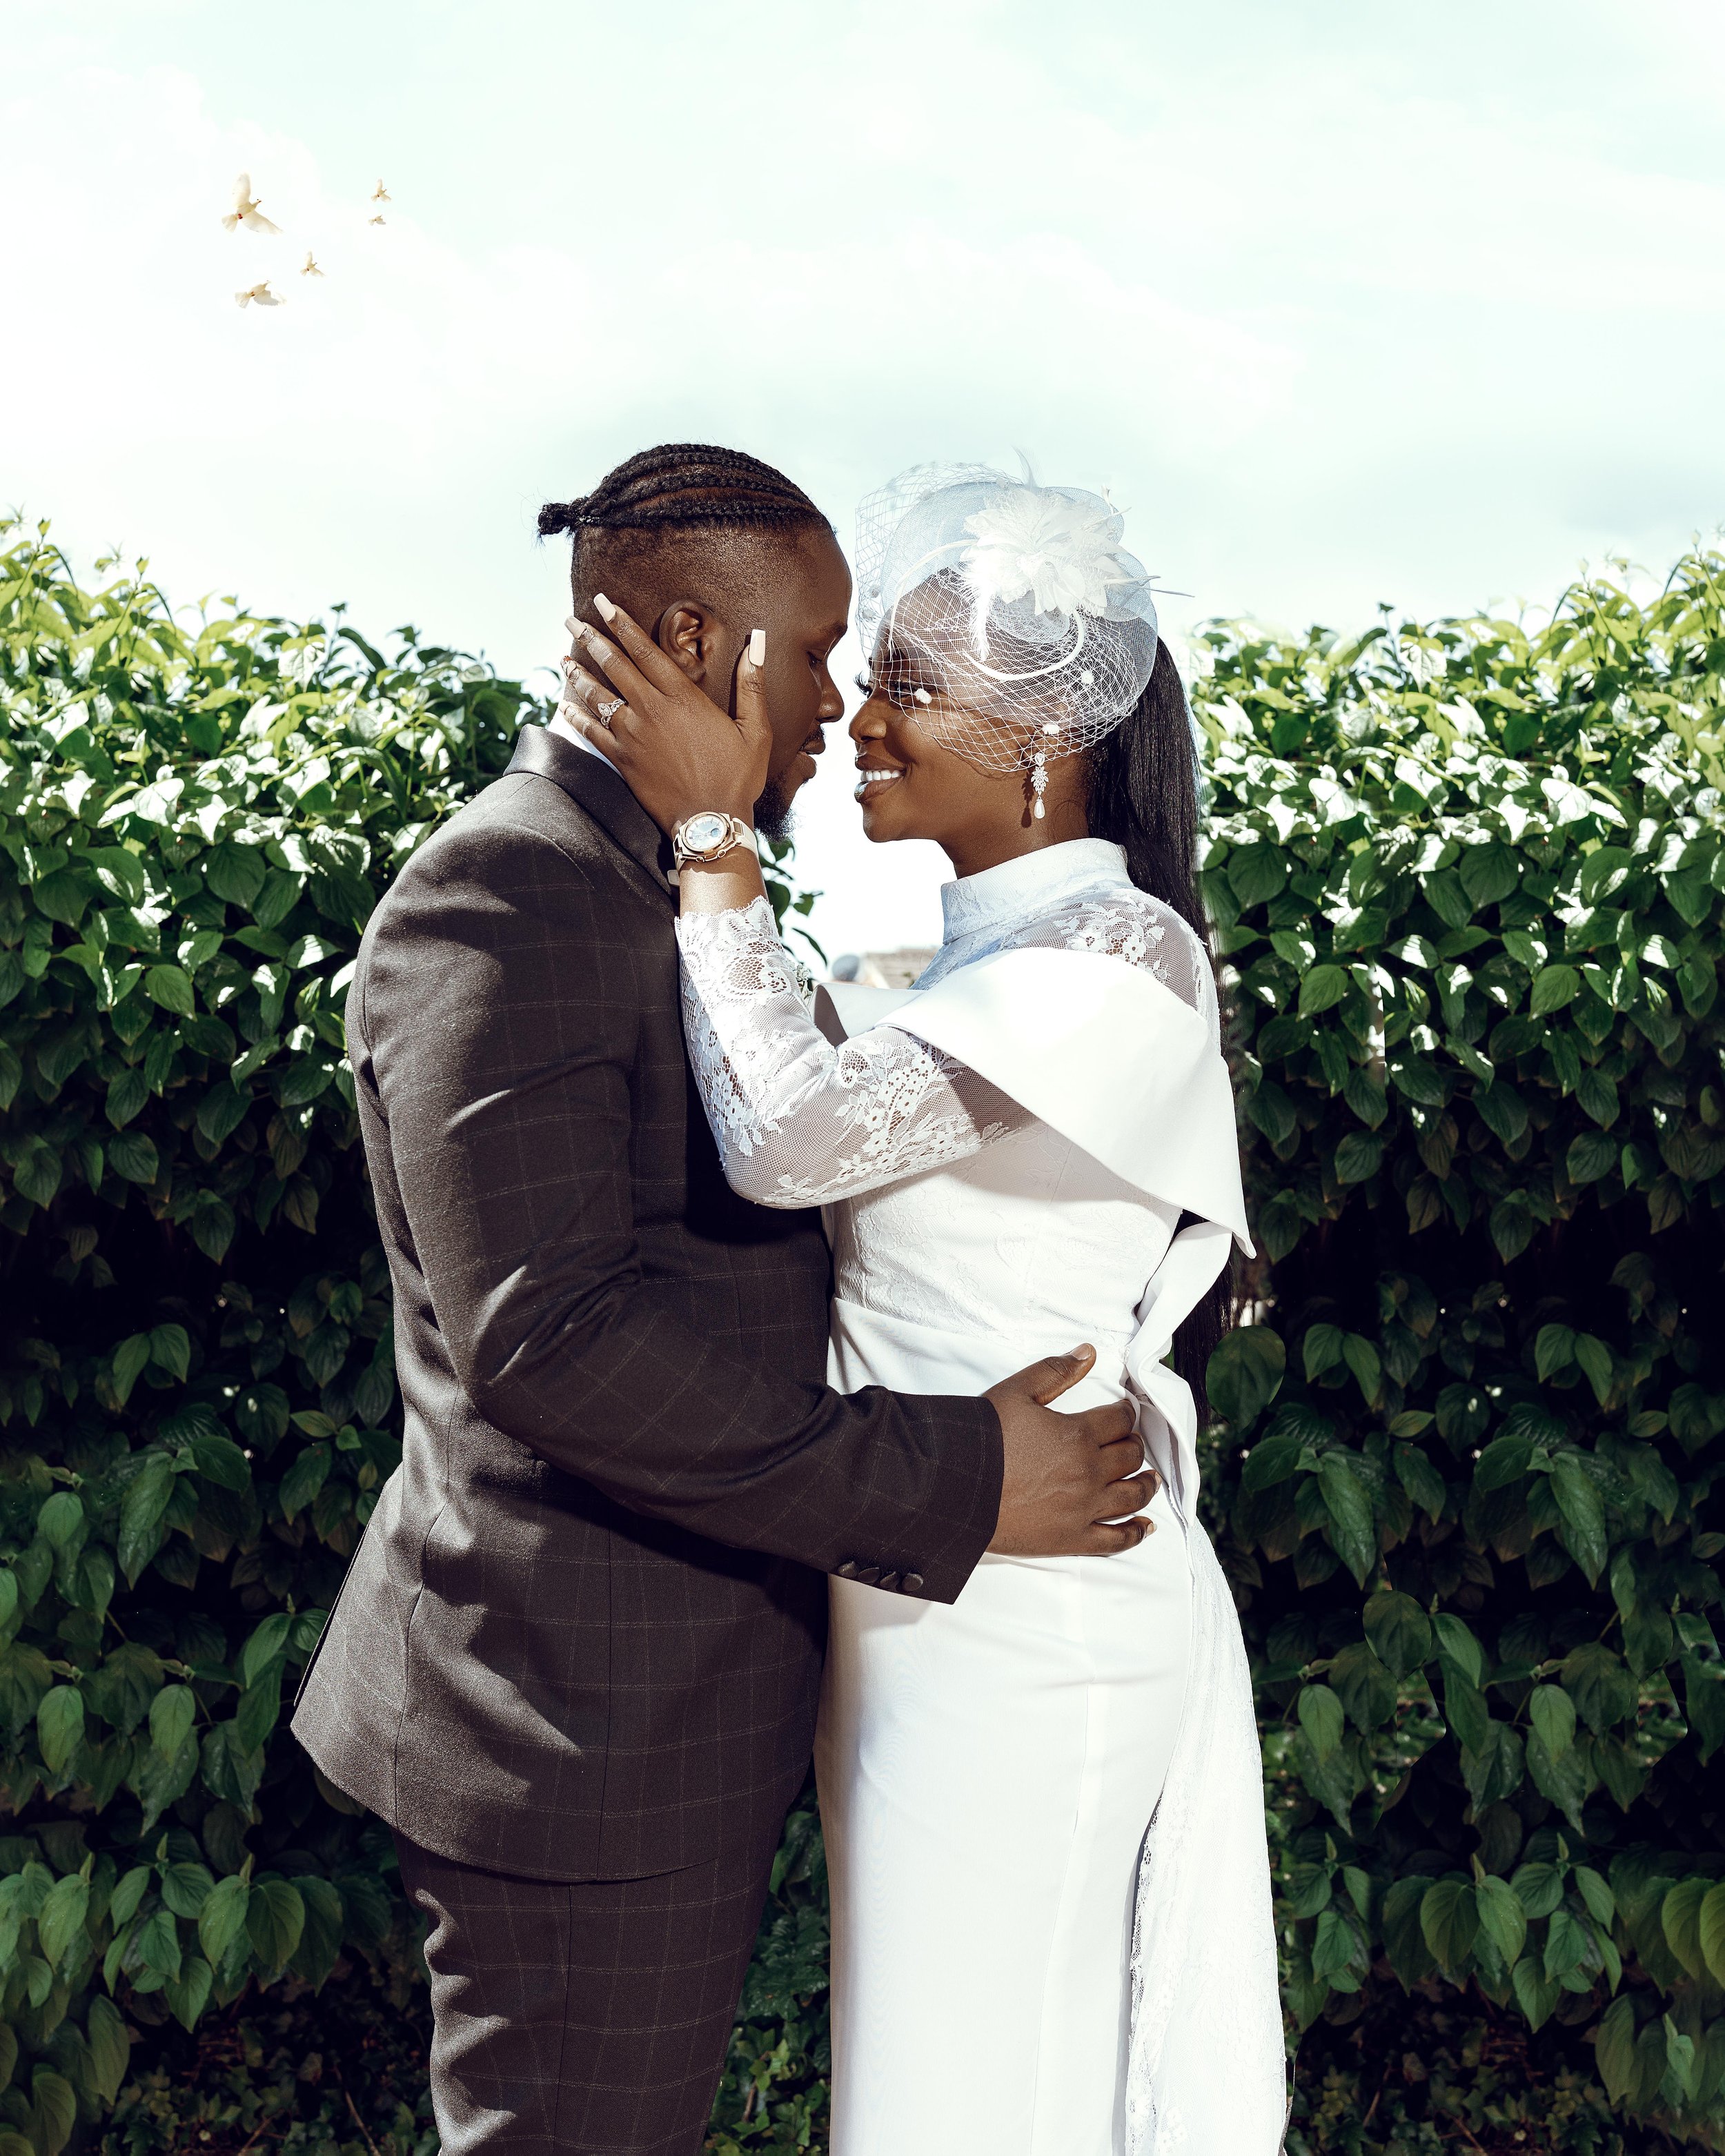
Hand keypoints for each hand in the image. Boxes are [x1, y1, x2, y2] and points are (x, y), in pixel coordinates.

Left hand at [559, 597, 770, 834]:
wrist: (710, 823)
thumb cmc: (737, 778)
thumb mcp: (756, 730)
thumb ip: (752, 684)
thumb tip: (759, 641)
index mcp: (682, 698)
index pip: (645, 651)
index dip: (622, 624)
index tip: (602, 603)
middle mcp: (652, 711)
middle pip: (614, 666)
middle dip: (592, 638)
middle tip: (571, 618)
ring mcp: (633, 736)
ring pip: (598, 696)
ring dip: (578, 673)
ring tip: (563, 656)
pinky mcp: (622, 761)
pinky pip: (592, 733)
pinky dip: (575, 717)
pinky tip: (563, 705)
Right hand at [985, 1345, 1157, 1556]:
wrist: (954, 1487)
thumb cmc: (982, 1439)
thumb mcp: (1016, 1392)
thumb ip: (1055, 1371)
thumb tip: (1089, 1352)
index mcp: (1078, 1434)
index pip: (1120, 1419)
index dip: (1125, 1412)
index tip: (1123, 1412)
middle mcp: (1089, 1472)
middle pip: (1130, 1456)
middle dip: (1134, 1444)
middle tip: (1130, 1441)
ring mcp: (1083, 1509)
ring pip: (1132, 1495)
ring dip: (1146, 1484)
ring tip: (1150, 1479)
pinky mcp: (1072, 1539)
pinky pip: (1116, 1539)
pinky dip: (1136, 1532)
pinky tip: (1146, 1526)